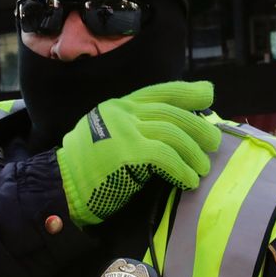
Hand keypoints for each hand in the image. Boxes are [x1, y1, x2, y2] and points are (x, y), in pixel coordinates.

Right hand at [57, 81, 221, 226]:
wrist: (62, 185)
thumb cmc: (89, 168)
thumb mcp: (112, 135)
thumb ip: (138, 127)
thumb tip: (178, 130)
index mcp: (120, 105)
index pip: (160, 91)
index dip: (187, 92)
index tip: (208, 96)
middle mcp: (124, 112)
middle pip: (173, 112)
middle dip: (199, 128)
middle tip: (213, 144)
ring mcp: (125, 130)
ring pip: (174, 133)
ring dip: (194, 153)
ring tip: (202, 168)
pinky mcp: (127, 152)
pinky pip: (166, 157)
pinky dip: (182, 169)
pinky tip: (189, 180)